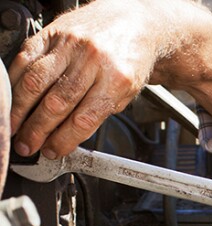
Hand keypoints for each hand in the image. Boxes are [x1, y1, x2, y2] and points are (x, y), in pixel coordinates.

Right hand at [8, 0, 157, 158]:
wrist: (134, 23)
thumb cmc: (130, 60)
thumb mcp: (126, 93)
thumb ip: (98, 113)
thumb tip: (66, 136)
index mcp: (117, 79)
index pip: (84, 119)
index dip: (64, 140)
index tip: (52, 151)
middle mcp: (93, 60)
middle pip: (57, 103)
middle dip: (37, 130)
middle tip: (27, 146)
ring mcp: (71, 44)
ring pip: (36, 81)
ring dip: (20, 110)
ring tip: (14, 128)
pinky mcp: (54, 32)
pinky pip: (26, 58)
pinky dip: (14, 81)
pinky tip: (11, 98)